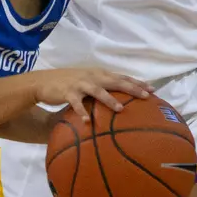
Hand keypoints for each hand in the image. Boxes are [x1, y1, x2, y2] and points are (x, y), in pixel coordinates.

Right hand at [33, 68, 151, 120]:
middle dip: (132, 88)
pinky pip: (76, 103)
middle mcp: (92, 77)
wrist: (43, 82)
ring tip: (121, 109)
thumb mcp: (87, 82)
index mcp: (98, 74)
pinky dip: (81, 112)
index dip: (137, 82)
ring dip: (109, 100)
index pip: (121, 77)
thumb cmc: (68, 84)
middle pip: (115, 81)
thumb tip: (121, 99)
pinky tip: (87, 122)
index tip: (153, 89)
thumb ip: (102, 87)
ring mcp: (80, 84)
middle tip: (146, 96)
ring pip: (98, 91)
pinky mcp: (67, 92)